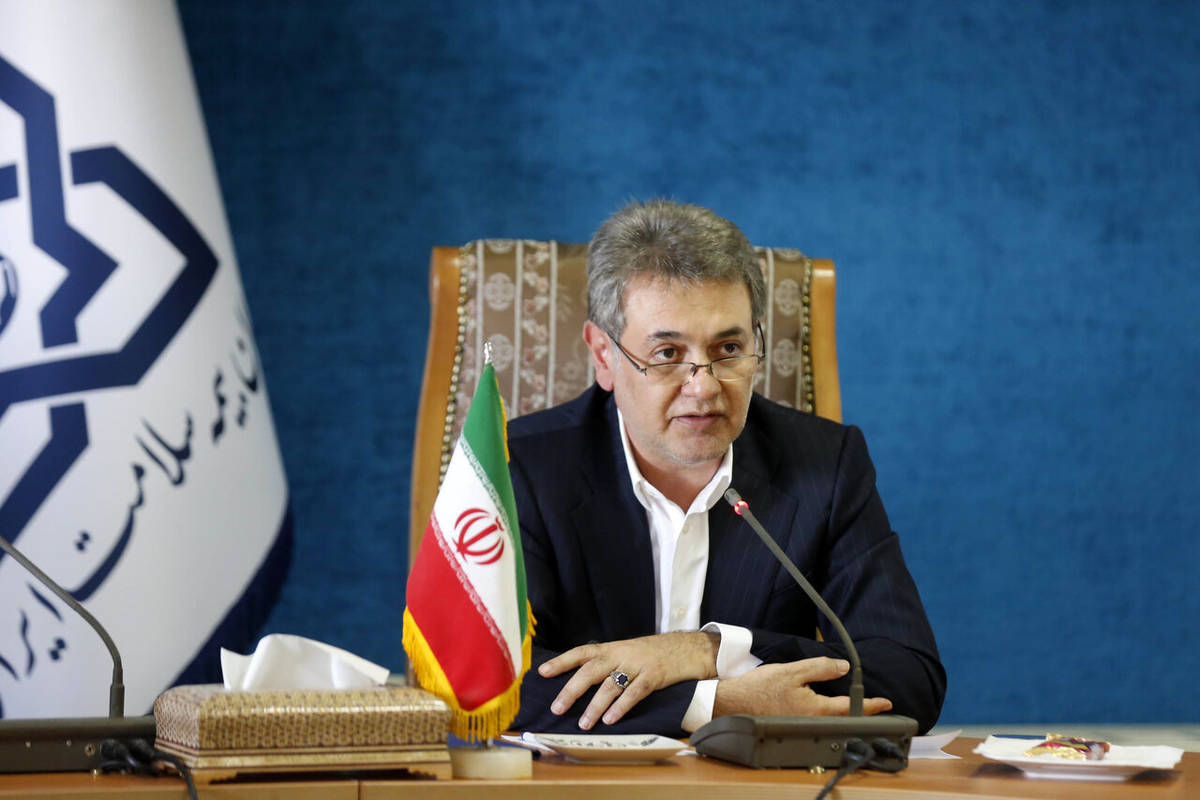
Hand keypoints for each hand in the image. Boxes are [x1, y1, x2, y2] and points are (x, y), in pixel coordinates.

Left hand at [538, 632, 719, 729]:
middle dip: (572, 689)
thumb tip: (581, 683)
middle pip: (591, 670)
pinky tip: (610, 719)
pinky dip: (621, 706)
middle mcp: (622, 653)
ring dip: (595, 706)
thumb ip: (607, 664)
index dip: (562, 661)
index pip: (582, 652)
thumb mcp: (627, 652)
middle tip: (557, 708)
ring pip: (611, 684)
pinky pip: (635, 692)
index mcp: (612, 648)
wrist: (687, 647)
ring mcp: (638, 664)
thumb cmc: (653, 654)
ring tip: (584, 724)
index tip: (542, 671)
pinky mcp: (654, 676)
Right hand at [713, 657, 892, 716]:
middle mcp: (813, 722)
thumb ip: (820, 668)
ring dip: (848, 715)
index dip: (871, 704)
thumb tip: (844, 668)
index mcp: (816, 709)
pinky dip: (831, 716)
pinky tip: (830, 709)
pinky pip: (819, 722)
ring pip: (833, 721)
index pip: (851, 707)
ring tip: (859, 707)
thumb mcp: (793, 671)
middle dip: (863, 712)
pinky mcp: (794, 726)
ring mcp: (803, 726)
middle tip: (877, 707)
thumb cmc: (760, 687)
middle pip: (845, 718)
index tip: (887, 703)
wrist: (734, 703)